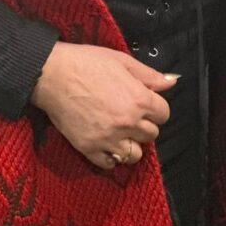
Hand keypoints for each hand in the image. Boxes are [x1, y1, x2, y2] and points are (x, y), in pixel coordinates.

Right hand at [30, 41, 175, 169]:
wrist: (52, 74)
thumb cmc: (88, 62)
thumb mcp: (123, 61)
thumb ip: (150, 75)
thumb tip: (172, 81)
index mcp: (139, 100)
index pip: (164, 114)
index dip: (156, 108)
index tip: (145, 103)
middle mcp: (127, 123)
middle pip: (151, 135)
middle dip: (144, 125)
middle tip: (131, 115)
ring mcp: (108, 138)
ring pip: (134, 155)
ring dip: (131, 144)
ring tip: (120, 131)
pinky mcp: (89, 149)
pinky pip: (110, 164)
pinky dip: (111, 156)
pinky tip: (106, 142)